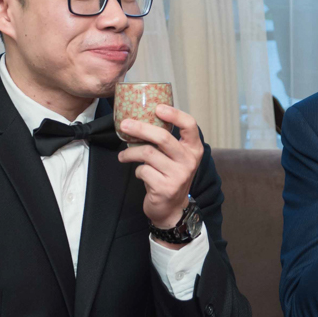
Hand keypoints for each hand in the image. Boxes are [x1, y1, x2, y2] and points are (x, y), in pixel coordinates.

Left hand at [118, 105, 203, 230]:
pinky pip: (143, 170)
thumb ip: (167, 141)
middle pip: (163, 137)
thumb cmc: (170, 176)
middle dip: (140, 128)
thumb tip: (141, 119)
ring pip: (147, 153)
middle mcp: (189, 161)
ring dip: (130, 153)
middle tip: (125, 124)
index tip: (157, 107)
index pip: (190, 125)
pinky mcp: (165, 188)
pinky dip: (136, 171)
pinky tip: (139, 174)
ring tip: (123, 155)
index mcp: (194, 149)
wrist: (172, 209)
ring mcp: (178, 175)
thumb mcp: (176, 158)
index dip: (174, 114)